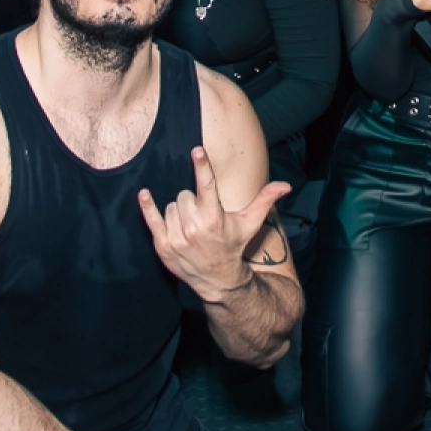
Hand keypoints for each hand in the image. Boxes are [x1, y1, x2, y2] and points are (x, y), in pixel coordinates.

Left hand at [138, 147, 288, 303]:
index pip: (206, 187)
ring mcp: (176, 237)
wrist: (217, 279)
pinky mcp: (163, 245)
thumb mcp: (250, 224)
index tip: (197, 150)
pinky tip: (144, 194)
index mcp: (214, 219)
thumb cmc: (233, 246)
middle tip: (202, 215)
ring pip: (171, 205)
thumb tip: (285, 185)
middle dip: (193, 201)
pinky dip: (148, 207)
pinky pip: (151, 220)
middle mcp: (194, 228)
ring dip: (179, 211)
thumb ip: (265, 201)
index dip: (202, 166)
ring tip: (191, 225)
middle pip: (185, 195)